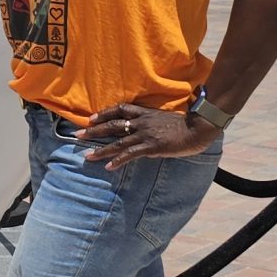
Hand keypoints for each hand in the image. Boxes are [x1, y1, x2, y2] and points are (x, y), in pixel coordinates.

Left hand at [77, 103, 218, 170]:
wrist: (198, 128)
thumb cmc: (185, 125)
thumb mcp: (164, 119)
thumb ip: (152, 124)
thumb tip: (145, 132)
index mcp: (145, 114)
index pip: (120, 109)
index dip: (104, 113)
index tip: (91, 118)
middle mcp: (142, 122)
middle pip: (113, 124)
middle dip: (94, 130)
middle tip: (78, 134)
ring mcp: (146, 134)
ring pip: (118, 141)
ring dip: (101, 149)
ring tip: (87, 155)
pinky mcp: (152, 146)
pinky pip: (130, 154)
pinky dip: (118, 160)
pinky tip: (108, 166)